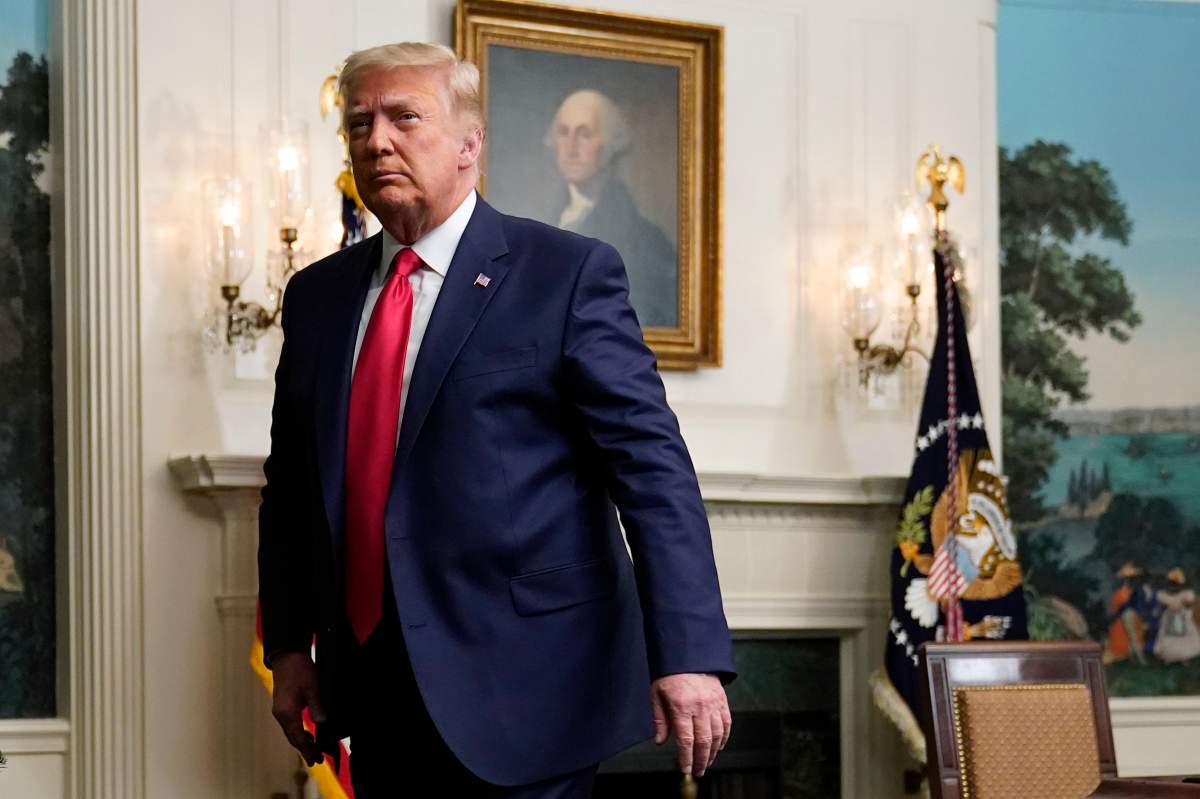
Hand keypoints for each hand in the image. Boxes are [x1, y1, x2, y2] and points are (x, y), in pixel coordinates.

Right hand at [270, 651, 325, 765]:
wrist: (286, 655)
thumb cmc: (299, 669)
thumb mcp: (313, 687)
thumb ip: (317, 707)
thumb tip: (322, 723)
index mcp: (287, 712)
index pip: (298, 737)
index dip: (307, 749)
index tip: (314, 760)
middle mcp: (280, 714)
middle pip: (293, 737)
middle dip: (304, 749)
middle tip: (316, 760)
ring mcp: (280, 710)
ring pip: (291, 731)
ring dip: (301, 741)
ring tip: (313, 750)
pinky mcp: (282, 705)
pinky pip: (290, 724)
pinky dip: (299, 731)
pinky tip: (308, 733)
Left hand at [650, 673, 731, 776]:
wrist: (688, 654)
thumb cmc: (670, 673)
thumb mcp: (656, 693)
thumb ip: (659, 719)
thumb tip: (661, 741)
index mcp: (681, 706)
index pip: (686, 740)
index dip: (686, 758)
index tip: (685, 769)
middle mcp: (700, 706)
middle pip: (703, 741)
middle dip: (700, 760)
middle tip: (698, 771)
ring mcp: (713, 703)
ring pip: (717, 735)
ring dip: (712, 753)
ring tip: (707, 762)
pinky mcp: (722, 700)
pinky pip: (726, 723)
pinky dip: (724, 738)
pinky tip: (719, 746)